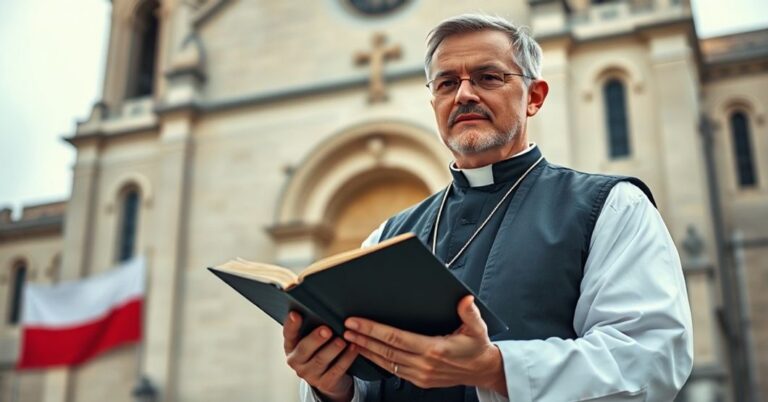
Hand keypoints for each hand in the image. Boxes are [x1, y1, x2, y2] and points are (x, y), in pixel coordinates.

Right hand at [283, 311, 358, 401]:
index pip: (288, 334)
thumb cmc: (320, 350)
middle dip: (315, 339)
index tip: (295, 314)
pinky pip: (337, 369)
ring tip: (342, 340)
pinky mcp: (325, 383)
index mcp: (291, 346)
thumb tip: (324, 308)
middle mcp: (296, 361)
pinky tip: (353, 348)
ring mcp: (310, 374)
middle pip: (304, 349)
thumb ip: (313, 327)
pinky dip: (346, 358)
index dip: (291, 325)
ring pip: (321, 360)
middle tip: (326, 329)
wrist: (330, 378)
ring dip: (333, 349)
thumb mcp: (313, 340)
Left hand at [343, 295, 506, 395]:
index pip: (396, 338)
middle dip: (363, 339)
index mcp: (435, 349)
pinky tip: (367, 351)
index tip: (357, 322)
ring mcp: (420, 375)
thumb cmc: (477, 346)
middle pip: (386, 350)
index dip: (374, 330)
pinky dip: (377, 361)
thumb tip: (465, 300)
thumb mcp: (477, 328)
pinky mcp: (419, 381)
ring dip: (366, 350)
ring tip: (350, 339)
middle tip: (346, 328)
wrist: (482, 370)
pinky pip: (393, 370)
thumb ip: (469, 313)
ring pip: (386, 362)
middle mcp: (424, 364)